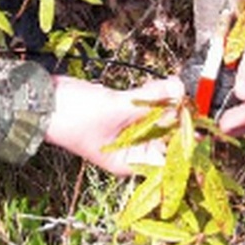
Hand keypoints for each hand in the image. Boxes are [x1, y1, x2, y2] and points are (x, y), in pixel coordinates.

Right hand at [43, 75, 184, 174]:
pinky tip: (162, 83)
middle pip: (166, 136)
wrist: (43, 100)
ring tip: (175, 85)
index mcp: (131, 161)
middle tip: (190, 97)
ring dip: (167, 102)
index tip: (201, 123)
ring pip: (157, 118)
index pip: (169, 159)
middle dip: (178, 117)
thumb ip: (149, 98)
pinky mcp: (120, 112)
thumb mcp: (116, 108)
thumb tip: (180, 88)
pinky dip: (152, 95)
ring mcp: (126, 130)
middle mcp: (132, 149)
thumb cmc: (74, 116)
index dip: (187, 143)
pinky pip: (144, 106)